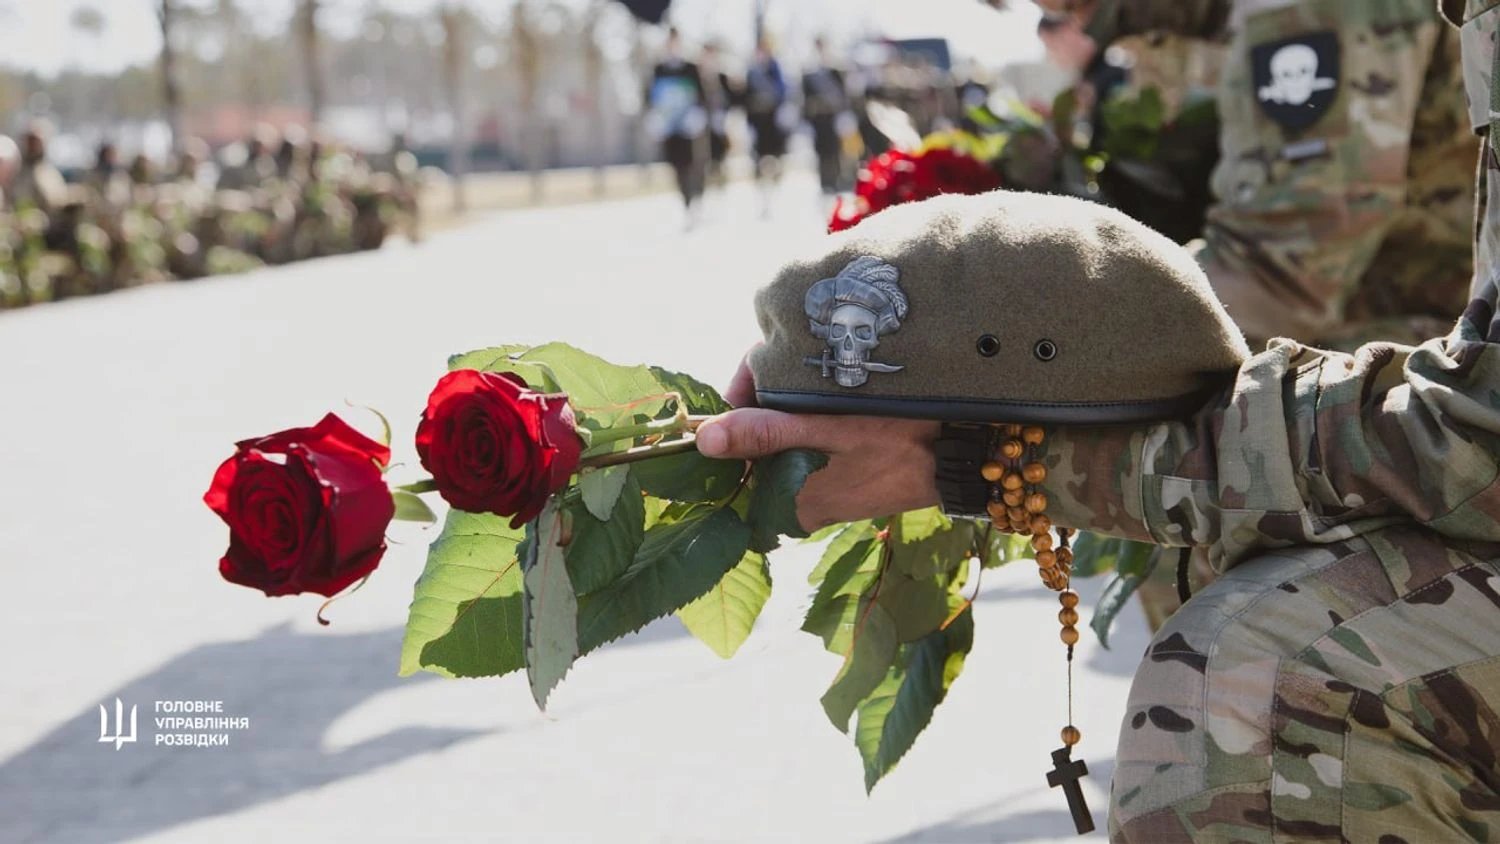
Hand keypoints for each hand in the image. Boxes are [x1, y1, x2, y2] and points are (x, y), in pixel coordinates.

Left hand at [699, 354, 940, 531]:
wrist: (964, 453)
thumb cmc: (900, 439)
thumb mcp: (830, 429)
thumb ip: (767, 434)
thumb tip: (702, 440)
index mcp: (785, 504)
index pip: (732, 455)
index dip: (735, 407)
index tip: (755, 368)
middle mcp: (796, 506)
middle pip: (755, 444)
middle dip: (762, 400)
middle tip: (786, 355)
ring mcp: (817, 494)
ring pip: (780, 441)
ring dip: (786, 404)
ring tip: (810, 364)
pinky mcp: (837, 483)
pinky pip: (806, 447)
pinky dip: (809, 418)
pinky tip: (826, 388)